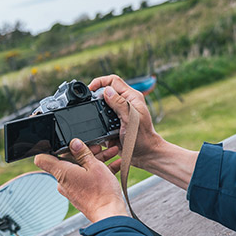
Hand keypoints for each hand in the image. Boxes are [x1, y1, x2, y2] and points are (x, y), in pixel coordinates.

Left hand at [35, 139, 128, 222]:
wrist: (109, 214)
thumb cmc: (101, 192)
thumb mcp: (94, 166)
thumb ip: (83, 152)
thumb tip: (74, 143)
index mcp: (62, 172)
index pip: (43, 159)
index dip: (49, 149)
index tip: (63, 145)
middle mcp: (63, 182)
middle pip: (67, 161)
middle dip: (83, 152)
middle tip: (99, 147)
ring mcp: (71, 189)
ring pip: (80, 169)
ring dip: (94, 160)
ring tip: (111, 153)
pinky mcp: (81, 195)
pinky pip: (86, 179)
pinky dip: (97, 172)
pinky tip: (113, 165)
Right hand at [89, 73, 198, 190]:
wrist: (145, 155)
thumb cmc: (142, 138)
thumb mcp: (130, 119)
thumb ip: (119, 104)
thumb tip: (107, 91)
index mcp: (132, 97)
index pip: (113, 81)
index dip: (100, 82)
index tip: (90, 90)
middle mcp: (126, 103)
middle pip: (107, 92)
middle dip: (97, 98)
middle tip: (90, 106)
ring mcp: (121, 113)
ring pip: (104, 106)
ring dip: (99, 114)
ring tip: (96, 120)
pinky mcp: (117, 123)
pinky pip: (104, 120)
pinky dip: (101, 125)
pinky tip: (102, 131)